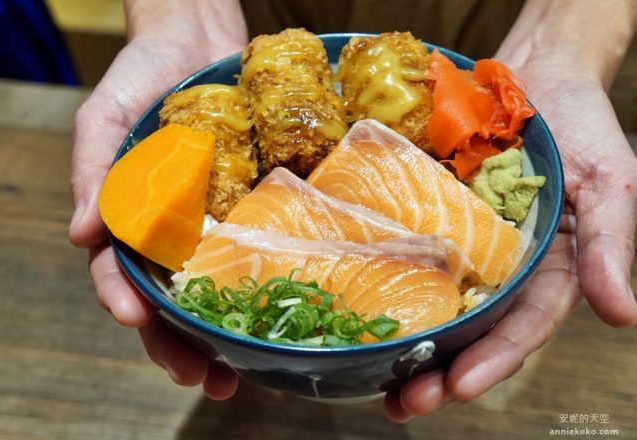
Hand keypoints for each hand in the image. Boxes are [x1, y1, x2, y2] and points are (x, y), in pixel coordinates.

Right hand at [69, 22, 245, 397]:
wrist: (197, 42)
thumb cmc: (141, 77)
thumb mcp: (105, 119)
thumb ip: (92, 172)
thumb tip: (80, 235)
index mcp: (131, 221)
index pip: (120, 274)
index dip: (125, 301)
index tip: (136, 320)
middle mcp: (173, 233)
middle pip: (171, 300)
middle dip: (179, 343)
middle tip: (200, 378)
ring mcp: (214, 223)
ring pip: (217, 290)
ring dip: (224, 334)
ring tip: (238, 371)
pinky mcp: (251, 206)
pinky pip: (257, 248)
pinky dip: (264, 283)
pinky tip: (280, 313)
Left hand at [385, 59, 636, 421]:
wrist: (533, 75)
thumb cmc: (580, 128)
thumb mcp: (609, 184)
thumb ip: (610, 246)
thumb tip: (622, 316)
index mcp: (548, 271)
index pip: (522, 328)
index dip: (494, 360)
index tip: (458, 386)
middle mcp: (502, 269)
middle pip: (473, 332)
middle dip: (441, 372)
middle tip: (404, 403)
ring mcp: (463, 246)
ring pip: (437, 307)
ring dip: (410, 347)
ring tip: (378, 383)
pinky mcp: (431, 218)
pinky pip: (409, 256)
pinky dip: (389, 288)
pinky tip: (361, 314)